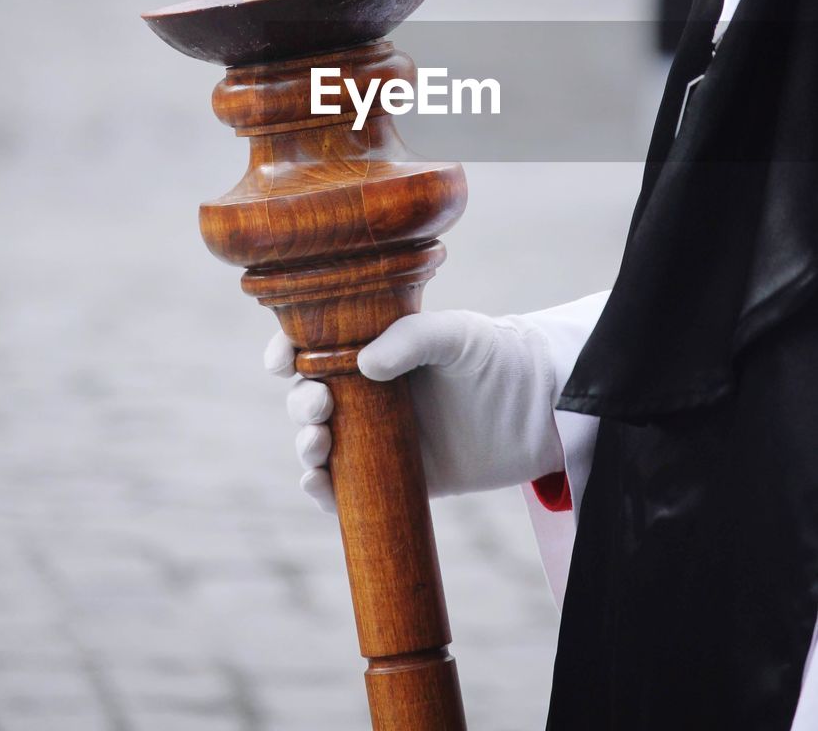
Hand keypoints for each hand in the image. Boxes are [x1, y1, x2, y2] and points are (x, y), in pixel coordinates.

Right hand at [264, 310, 565, 512]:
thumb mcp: (457, 334)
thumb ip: (413, 339)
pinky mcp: (401, 478)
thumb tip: (361, 364)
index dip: (287, 352)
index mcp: (375, 347)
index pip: (313, 348)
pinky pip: (348, 490)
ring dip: (305, 445)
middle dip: (300, 402)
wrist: (545, 407)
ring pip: (321, 444)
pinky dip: (322, 491)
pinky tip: (317, 484)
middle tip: (320, 403)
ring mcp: (382, 436)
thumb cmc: (499, 356)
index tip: (281, 359)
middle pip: (310, 398)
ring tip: (318, 442)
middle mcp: (371, 392)